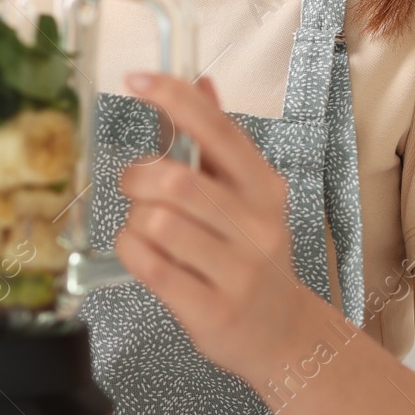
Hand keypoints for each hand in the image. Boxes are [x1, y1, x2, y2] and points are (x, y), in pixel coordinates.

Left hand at [115, 70, 326, 384]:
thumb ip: (218, 141)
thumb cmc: (251, 254)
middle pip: (175, 181)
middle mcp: (257, 225)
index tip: (136, 79)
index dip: (174, 99)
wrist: (283, 335)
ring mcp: (237, 270)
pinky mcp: (212, 309)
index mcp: (264, 188)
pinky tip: (141, 251)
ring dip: (134, 220)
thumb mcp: (247, 195)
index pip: (218, 130)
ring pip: (156, 223)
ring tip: (145, 229)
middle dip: (137, 177)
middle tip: (133, 186)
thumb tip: (199, 81)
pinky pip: (150, 266)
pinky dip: (131, 250)